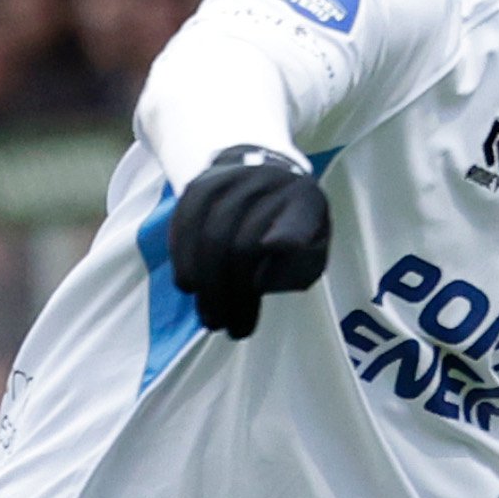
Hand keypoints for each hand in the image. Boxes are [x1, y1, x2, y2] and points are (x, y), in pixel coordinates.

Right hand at [166, 146, 331, 338]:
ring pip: (210, 239)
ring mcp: (230, 181)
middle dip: (233, 296)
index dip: (286, 237)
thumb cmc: (292, 221)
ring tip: (211, 317)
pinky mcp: (200, 185)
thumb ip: (301, 264)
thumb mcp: (314, 241)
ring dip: (207, 287)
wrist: (260, 169)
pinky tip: (189, 286)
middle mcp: (268, 184)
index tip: (268, 269)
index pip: (296, 223)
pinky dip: (184, 260)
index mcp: (304, 200)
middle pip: (243, 246)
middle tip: (231, 328)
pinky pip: (185, 226)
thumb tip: (263, 282)